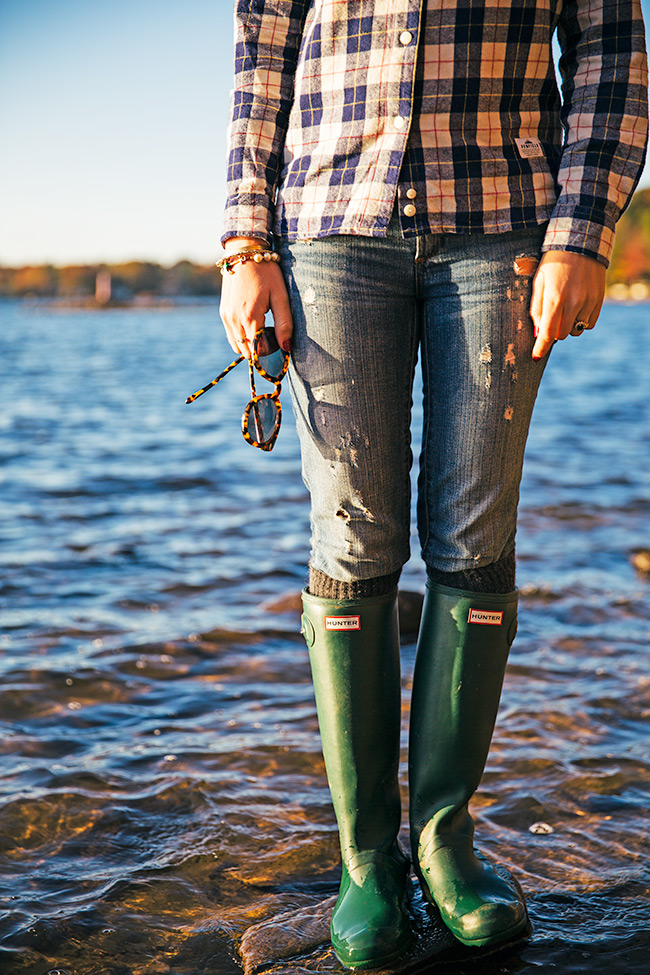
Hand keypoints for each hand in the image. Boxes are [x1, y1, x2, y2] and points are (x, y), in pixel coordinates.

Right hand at [219, 237, 292, 358]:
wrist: (244, 253)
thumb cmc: (266, 273)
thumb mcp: (280, 296)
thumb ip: (284, 324)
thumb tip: (287, 348)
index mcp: (250, 317)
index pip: (258, 350)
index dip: (270, 352)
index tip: (279, 345)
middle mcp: (234, 319)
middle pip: (246, 351)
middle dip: (259, 351)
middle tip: (272, 338)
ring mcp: (226, 316)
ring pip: (236, 345)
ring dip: (249, 345)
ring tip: (263, 331)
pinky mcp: (223, 312)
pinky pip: (231, 334)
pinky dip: (241, 337)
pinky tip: (253, 325)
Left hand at [530, 251, 605, 359]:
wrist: (581, 243)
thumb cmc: (553, 262)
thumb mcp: (539, 281)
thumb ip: (537, 308)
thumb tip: (538, 332)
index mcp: (555, 299)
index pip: (547, 333)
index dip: (541, 348)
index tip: (535, 356)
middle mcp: (573, 303)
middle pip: (561, 335)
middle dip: (553, 332)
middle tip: (550, 321)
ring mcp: (588, 302)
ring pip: (576, 331)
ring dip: (567, 327)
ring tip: (564, 311)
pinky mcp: (599, 300)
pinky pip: (589, 324)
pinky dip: (581, 322)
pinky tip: (576, 309)